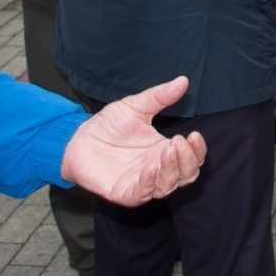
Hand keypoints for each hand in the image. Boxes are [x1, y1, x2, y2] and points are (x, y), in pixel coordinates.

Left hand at [60, 77, 206, 206]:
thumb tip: (183, 80)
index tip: (193, 135)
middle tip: (178, 142)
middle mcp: (157, 169)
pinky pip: (141, 194)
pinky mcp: (124, 192)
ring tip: (168, 150)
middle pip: (185, 175)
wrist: (79, 138)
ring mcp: (142, 183)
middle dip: (188, 161)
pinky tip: (149, 168)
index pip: (191, 158)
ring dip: (172, 171)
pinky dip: (148, 184)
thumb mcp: (136, 106)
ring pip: (167, 187)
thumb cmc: (108, 125)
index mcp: (163, 151)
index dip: (197, 150)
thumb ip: (160, 96)